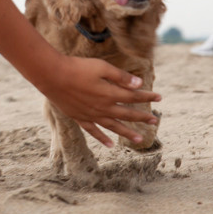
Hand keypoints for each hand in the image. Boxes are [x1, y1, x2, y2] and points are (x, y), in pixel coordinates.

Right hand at [39, 55, 160, 146]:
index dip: (147, 96)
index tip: (160, 97)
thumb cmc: (77, 68)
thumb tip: (139, 84)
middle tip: (155, 121)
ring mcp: (91, 115)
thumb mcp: (101, 67)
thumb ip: (121, 77)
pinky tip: (110, 145)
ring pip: (113, 127)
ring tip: (140, 140)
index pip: (134, 96)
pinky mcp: (80, 118)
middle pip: (127, 114)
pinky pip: (94, 131)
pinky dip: (102, 139)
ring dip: (127, 133)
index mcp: (110, 94)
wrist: (52, 76)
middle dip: (142, 117)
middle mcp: (103, 108)